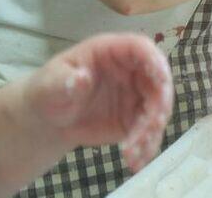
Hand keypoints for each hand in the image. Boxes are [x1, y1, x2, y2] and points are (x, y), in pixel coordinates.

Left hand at [22, 34, 172, 172]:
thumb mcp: (50, 84)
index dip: (155, 62)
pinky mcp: (134, 120)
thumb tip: (81, 79)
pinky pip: (148, 132)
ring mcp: (135, 95)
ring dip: (150, 133)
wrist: (50, 118)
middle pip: (158, 82)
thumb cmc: (49, 90)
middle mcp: (130, 71)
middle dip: (159, 106)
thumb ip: (64, 81)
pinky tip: (134, 162)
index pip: (140, 48)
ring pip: (156, 110)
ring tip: (132, 154)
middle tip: (151, 128)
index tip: (161, 82)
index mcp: (111, 51)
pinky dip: (145, 147)